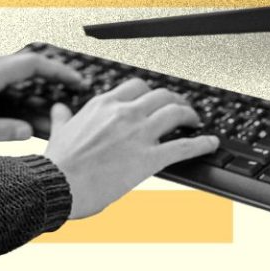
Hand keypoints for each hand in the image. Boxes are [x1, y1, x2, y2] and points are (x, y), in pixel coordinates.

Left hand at [0, 52, 88, 142]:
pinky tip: (24, 104)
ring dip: (37, 82)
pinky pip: (4, 76)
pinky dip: (21, 86)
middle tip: (73, 92)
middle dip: (54, 76)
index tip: (76, 82)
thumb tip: (27, 131)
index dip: (58, 71)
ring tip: (52, 103)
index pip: (30, 64)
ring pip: (16, 69)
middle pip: (28, 63)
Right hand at [44, 77, 218, 219]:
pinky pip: (184, 146)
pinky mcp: (149, 158)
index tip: (155, 99)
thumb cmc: (59, 162)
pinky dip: (202, 143)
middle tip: (181, 108)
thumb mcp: (59, 131)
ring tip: (195, 121)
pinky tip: (211, 143)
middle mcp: (124, 113)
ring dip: (190, 114)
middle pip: (160, 95)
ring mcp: (139, 134)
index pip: (136, 87)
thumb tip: (59, 109)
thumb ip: (62, 116)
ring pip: (175, 113)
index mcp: (103, 104)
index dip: (150, 92)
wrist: (59, 183)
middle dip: (175, 100)